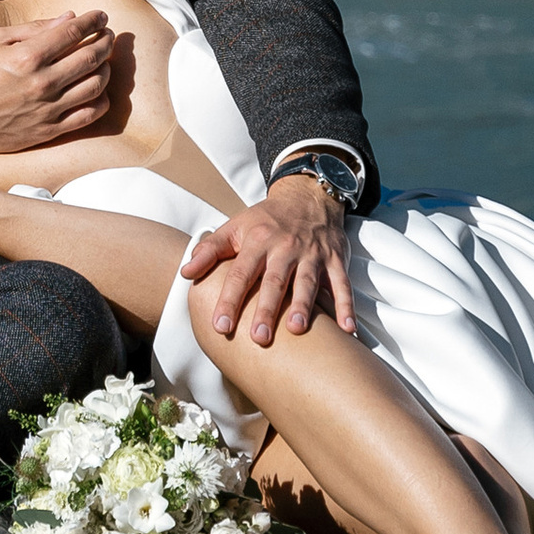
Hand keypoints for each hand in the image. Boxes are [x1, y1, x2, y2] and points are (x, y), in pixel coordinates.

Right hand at [0, 9, 113, 160]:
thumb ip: (34, 28)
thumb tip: (69, 18)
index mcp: (27, 56)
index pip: (73, 33)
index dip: (93, 21)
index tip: (101, 16)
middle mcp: (42, 82)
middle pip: (91, 57)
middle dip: (105, 41)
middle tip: (108, 35)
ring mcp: (47, 109)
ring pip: (96, 85)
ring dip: (107, 68)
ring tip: (103, 60)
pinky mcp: (49, 130)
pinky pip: (88, 115)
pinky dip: (101, 100)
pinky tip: (98, 90)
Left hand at [181, 178, 354, 347]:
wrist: (308, 196)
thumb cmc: (266, 220)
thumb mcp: (235, 227)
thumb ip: (210, 250)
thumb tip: (185, 273)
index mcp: (257, 240)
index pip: (240, 273)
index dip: (229, 300)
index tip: (220, 326)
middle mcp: (285, 247)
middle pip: (275, 281)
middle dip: (266, 309)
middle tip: (258, 338)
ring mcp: (313, 254)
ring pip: (308, 281)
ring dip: (304, 306)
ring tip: (296, 330)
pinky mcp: (336, 259)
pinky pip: (342, 284)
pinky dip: (347, 307)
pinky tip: (348, 331)